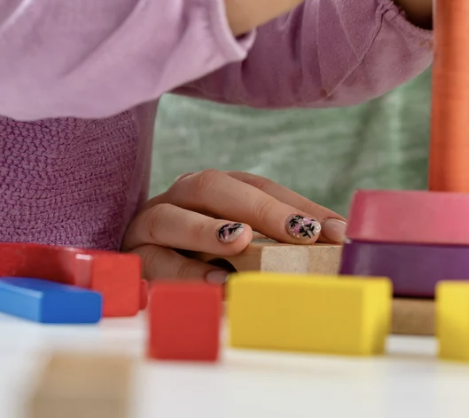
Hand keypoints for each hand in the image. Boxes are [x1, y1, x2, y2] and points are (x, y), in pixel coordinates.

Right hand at [122, 170, 345, 282]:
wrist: (130, 269)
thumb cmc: (199, 257)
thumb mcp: (243, 247)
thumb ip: (279, 241)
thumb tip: (338, 242)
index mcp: (211, 187)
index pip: (256, 185)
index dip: (296, 205)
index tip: (336, 232)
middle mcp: (180, 196)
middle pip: (213, 187)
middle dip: (260, 208)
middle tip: (299, 233)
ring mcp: (151, 223)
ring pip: (173, 215)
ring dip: (208, 229)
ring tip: (241, 241)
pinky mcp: (134, 255)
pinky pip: (155, 261)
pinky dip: (185, 270)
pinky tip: (216, 281)